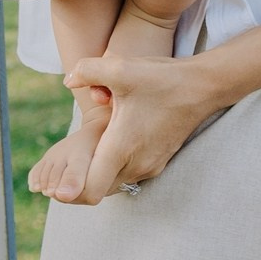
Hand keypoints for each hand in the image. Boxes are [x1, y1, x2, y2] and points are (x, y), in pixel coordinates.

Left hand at [64, 49, 222, 200]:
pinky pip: (125, 177)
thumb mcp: (121, 67)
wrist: (203, 87)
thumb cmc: (161, 78)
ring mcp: (148, 167)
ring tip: (84, 154)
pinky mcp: (157, 163)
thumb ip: (87, 70)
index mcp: (121, 148)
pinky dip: (111, 169)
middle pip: (96, 192)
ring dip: (95, 174)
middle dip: (77, 182)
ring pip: (111, 185)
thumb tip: (67, 80)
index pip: (89, 191)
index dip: (69, 190)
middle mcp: (135, 164)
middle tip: (61, 167)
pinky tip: (107, 146)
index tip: (57, 179)